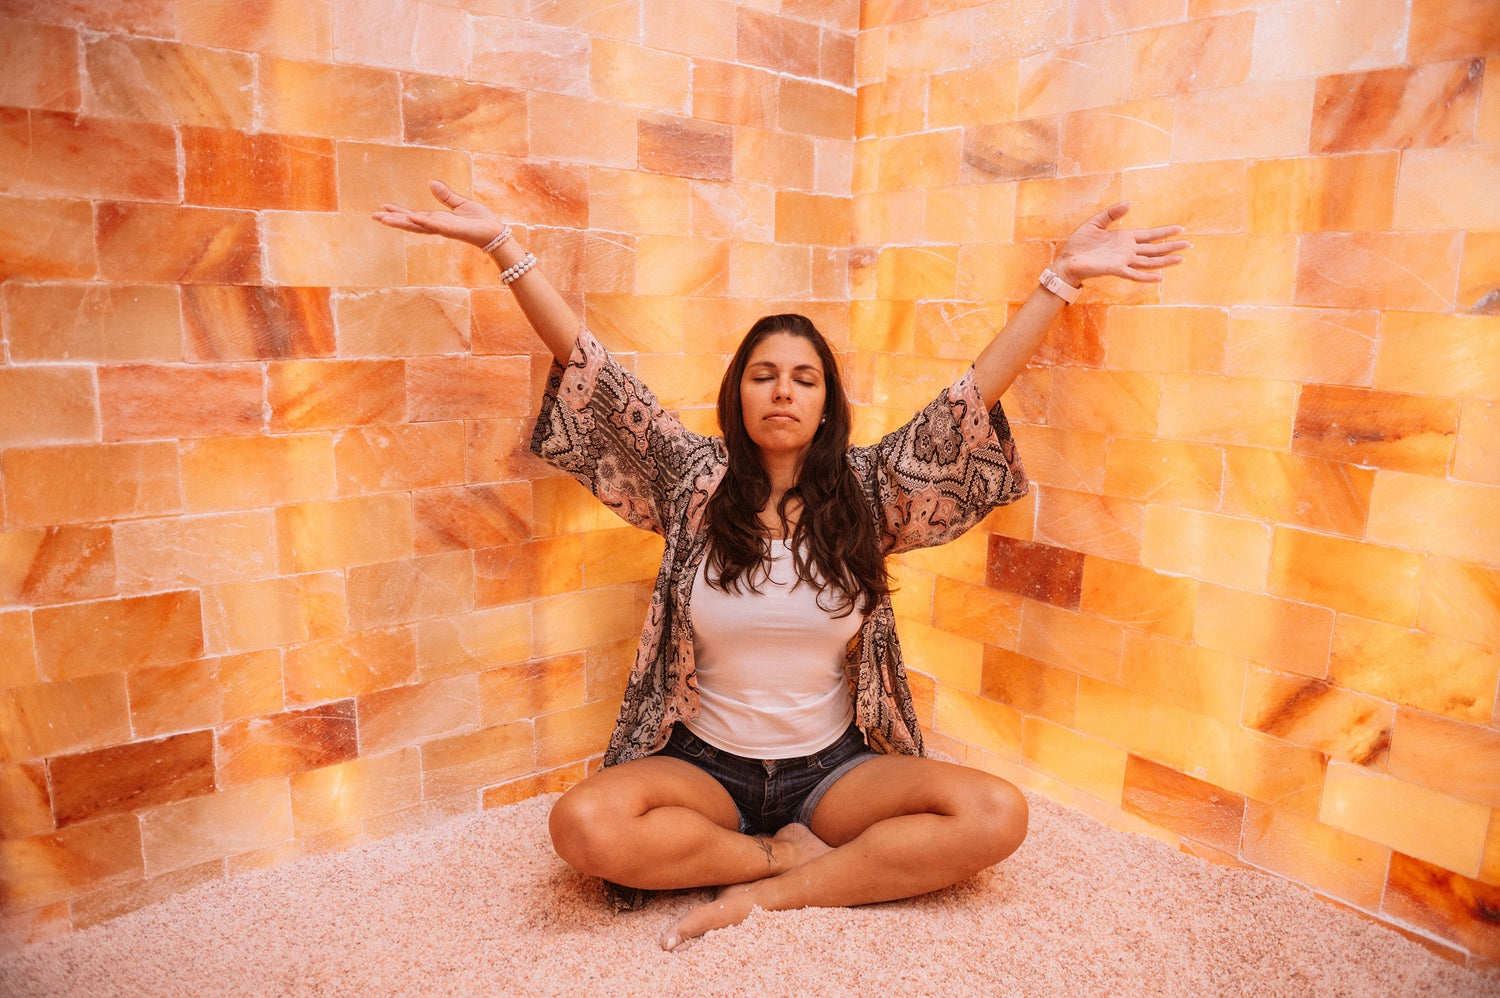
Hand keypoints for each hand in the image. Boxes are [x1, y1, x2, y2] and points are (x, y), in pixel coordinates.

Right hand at [372, 179, 504, 248]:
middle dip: (392, 220)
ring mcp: (443, 228)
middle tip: (374, 216)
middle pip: (410, 222)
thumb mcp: (460, 204)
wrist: (495, 232)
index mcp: (437, 219)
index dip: (398, 212)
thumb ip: (446, 196)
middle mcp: (437, 225)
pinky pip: (434, 225)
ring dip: (400, 222)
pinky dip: (422, 221)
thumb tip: (431, 183)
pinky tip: (410, 217)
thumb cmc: (481, 220)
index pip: (413, 215)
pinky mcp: (452, 230)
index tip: (382, 208)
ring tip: (383, 219)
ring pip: (417, 225)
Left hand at [1052, 202, 1188, 286]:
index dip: (1165, 232)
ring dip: (1165, 261)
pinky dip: (1147, 276)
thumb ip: (1112, 214)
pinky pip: (1134, 274)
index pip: (1150, 235)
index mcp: (1124, 238)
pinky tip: (1160, 277)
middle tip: (1190, 244)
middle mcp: (1127, 250)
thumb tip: (1129, 204)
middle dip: (1172, 246)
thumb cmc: (1078, 244)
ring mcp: (1123, 261)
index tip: (1181, 228)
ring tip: (1181, 259)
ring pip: (1149, 261)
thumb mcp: (1095, 223)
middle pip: (1155, 248)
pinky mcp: (1115, 269)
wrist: (1066, 261)